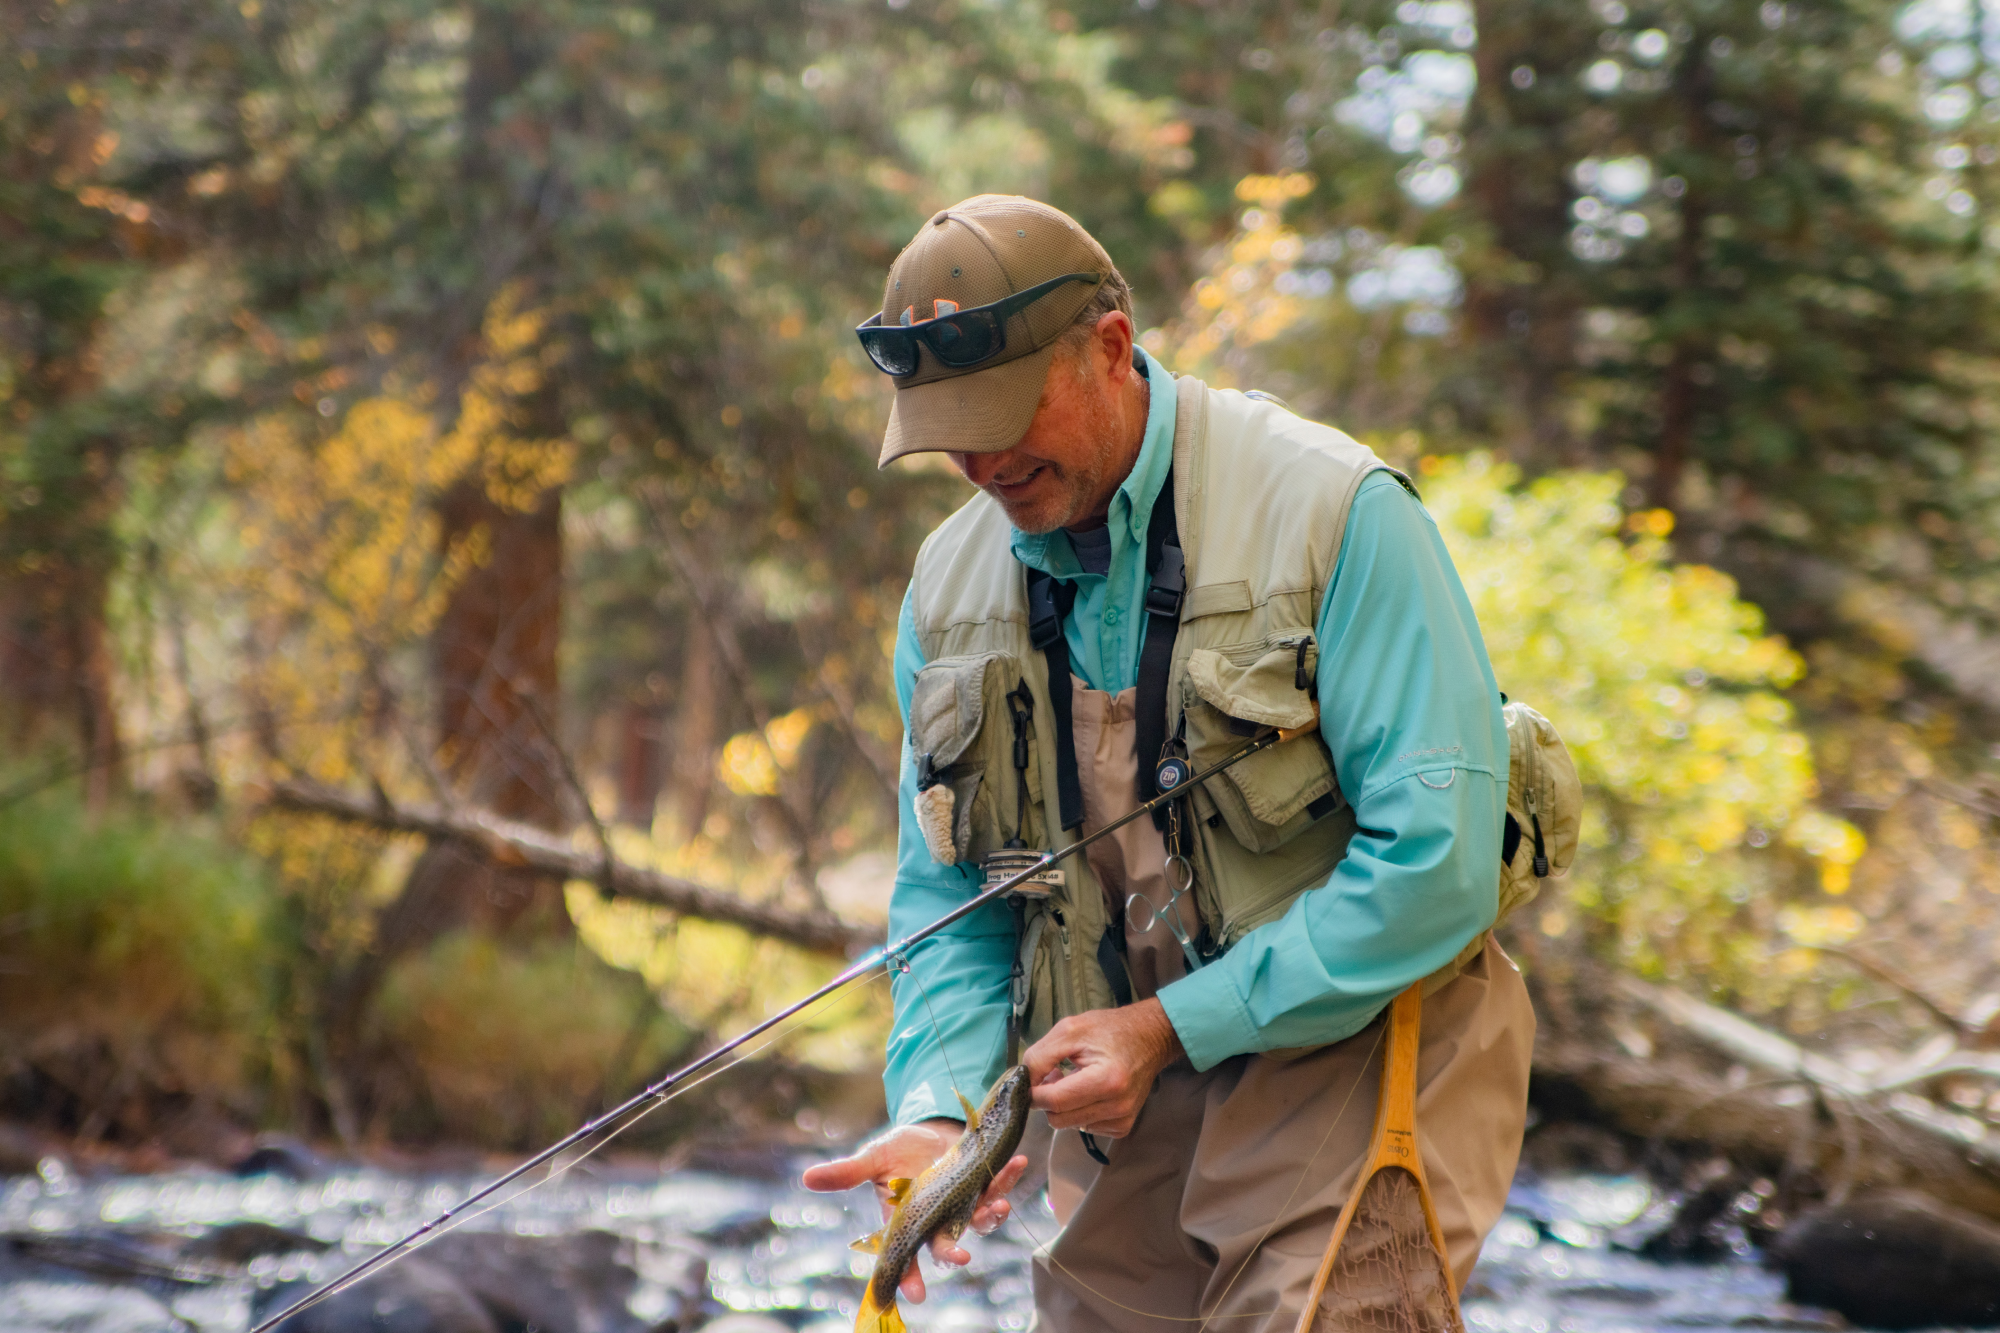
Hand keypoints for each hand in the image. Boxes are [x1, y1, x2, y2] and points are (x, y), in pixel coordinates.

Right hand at [801, 1119, 1028, 1302]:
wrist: (931, 1129)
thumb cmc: (900, 1149)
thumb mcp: (873, 1158)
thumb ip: (846, 1172)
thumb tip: (807, 1177)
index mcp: (907, 1220)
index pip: (905, 1254)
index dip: (910, 1276)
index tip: (915, 1294)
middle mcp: (937, 1219)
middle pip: (944, 1243)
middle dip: (951, 1251)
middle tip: (959, 1256)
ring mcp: (963, 1204)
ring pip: (978, 1220)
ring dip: (990, 1215)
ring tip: (997, 1207)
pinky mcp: (983, 1184)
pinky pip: (998, 1186)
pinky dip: (1008, 1178)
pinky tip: (1017, 1164)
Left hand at [1023, 998, 1184, 1136]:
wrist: (1151, 1037)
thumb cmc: (1109, 1029)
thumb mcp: (1069, 1030)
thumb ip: (1040, 1056)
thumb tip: (1023, 1083)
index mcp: (1106, 1080)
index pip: (1054, 1100)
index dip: (1033, 1092)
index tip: (1030, 1078)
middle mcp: (1117, 1106)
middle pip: (1058, 1119)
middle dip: (1047, 1099)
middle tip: (1054, 1074)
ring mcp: (1122, 1119)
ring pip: (1069, 1125)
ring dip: (1063, 1106)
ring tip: (1074, 1079)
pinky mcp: (1123, 1126)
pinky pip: (1086, 1127)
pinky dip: (1079, 1112)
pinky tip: (1087, 1091)